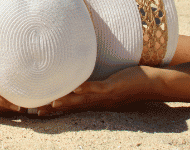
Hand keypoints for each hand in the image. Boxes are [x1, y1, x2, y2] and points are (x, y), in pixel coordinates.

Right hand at [36, 66, 156, 115]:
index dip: (54, 108)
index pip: (71, 106)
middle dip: (54, 108)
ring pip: (83, 99)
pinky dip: (88, 88)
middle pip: (73, 106)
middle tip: (36, 110)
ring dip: (68, 101)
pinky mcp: (114, 86)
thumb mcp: (110, 85)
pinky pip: (98, 88)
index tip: (37, 110)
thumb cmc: (130, 82)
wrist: (153, 84)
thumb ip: (96, 84)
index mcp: (96, 101)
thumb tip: (84, 78)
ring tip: (52, 102)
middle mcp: (98, 102)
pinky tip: (77, 87)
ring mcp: (106, 95)